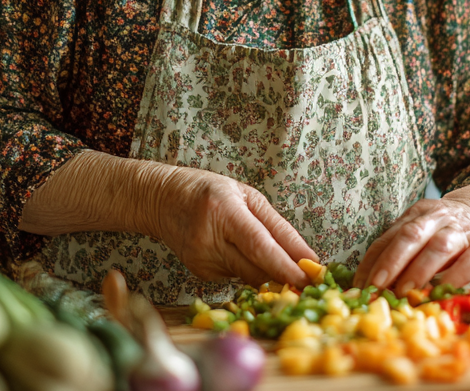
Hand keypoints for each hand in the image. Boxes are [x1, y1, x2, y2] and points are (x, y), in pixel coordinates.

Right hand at [152, 166, 316, 288]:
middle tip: (307, 278)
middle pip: (256, 269)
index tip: (309, 278)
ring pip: (249, 277)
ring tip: (263, 250)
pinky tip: (236, 250)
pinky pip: (235, 277)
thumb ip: (277, 227)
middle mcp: (210, 239)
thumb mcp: (247, 196)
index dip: (285, 265)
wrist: (161, 200)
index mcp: (224, 211)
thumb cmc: (210, 191)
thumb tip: (307, 257)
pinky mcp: (199, 273)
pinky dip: (246, 268)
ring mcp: (202, 260)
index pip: (259, 246)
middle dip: (284, 275)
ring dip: (266, 270)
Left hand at [353, 182, 469, 293]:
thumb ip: (400, 250)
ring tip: (405, 291)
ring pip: (438, 247)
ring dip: (419, 270)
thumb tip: (371, 283)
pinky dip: (455, 277)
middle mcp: (437, 218)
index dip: (372, 261)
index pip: (389, 236)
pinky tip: (442, 291)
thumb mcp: (420, 230)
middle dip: (392, 262)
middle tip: (378, 286)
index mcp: (416, 213)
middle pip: (411, 236)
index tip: (360, 285)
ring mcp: (460, 231)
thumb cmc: (444, 230)